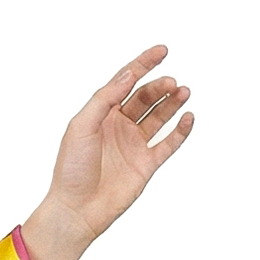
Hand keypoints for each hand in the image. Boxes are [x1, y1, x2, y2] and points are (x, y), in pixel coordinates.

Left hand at [20, 44, 194, 259]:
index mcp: (101, 115)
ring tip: (183, 90)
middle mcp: (119, 127)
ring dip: (172, 102)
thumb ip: (104, 99)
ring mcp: (134, 145)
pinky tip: (188, 117)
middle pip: (145, 97)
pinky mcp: (146, 165)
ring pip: (159, 116)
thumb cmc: (71, 169)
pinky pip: (169, 143)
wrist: (76, 209)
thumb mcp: (82, 126)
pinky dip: (180, 131)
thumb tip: (128, 75)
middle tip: (172, 82)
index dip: (143, 64)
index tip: (162, 51)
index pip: (125, 82)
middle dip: (159, 86)